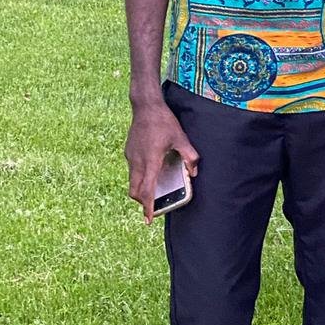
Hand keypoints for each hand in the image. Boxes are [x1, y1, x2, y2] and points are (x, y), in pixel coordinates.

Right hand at [125, 100, 199, 222]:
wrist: (146, 106)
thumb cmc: (164, 121)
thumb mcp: (181, 138)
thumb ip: (190, 156)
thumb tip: (194, 171)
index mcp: (150, 161)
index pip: (146, 190)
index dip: (147, 206)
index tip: (148, 218)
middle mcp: (137, 162)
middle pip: (134, 191)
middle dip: (142, 202)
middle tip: (152, 207)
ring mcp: (131, 157)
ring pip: (132, 181)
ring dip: (140, 189)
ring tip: (152, 191)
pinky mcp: (129, 151)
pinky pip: (132, 170)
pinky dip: (139, 177)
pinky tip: (151, 171)